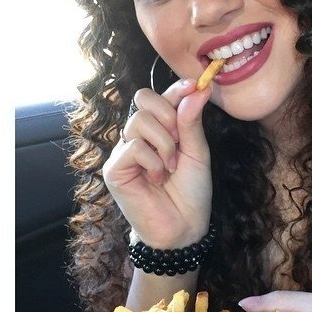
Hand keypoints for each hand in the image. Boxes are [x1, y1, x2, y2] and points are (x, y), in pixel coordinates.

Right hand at [102, 78, 212, 247]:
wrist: (184, 226)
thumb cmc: (192, 191)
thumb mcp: (197, 152)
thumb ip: (192, 122)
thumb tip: (197, 89)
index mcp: (160, 129)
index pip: (161, 97)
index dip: (176, 88)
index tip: (195, 84)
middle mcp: (139, 136)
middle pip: (144, 99)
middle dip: (168, 115)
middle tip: (180, 141)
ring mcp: (124, 151)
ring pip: (139, 122)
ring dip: (164, 144)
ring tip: (171, 166)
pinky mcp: (114, 169)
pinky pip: (133, 147)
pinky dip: (153, 162)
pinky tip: (158, 178)